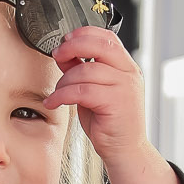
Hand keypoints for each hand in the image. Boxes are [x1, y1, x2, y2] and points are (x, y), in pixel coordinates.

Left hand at [43, 27, 183, 183]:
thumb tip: (64, 54)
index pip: (107, 36)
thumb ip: (82, 70)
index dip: (83, 33)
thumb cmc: (109, 121)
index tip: (65, 41)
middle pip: (100, 45)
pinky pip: (82, 91)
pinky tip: (55, 102)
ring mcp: (124, 87)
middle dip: (73, 46)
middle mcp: (128, 73)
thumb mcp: (93, 90)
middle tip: (58, 55)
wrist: (124, 150)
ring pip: (86, 70)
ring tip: (57, 93)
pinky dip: (62, 95)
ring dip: (64, 81)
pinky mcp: (116, 102)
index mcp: (125, 66)